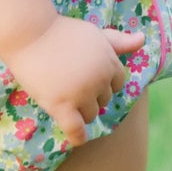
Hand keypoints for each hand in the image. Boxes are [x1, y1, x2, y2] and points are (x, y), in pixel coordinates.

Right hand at [5, 16, 144, 149]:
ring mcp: (81, 93)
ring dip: (81, 110)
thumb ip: (119, 41)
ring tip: (62, 94)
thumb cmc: (61, 32)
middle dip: (91, 93)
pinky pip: (76, 130)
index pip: (118, 83)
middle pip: (105, 100)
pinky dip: (79, 137)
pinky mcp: (61, 105)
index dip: (103, 81)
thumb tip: (142, 39)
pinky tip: (79, 139)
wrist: (29, 32)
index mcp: (109, 62)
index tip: (86, 75)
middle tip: (69, 80)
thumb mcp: (94, 34)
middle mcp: (99, 79)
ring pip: (92, 114)